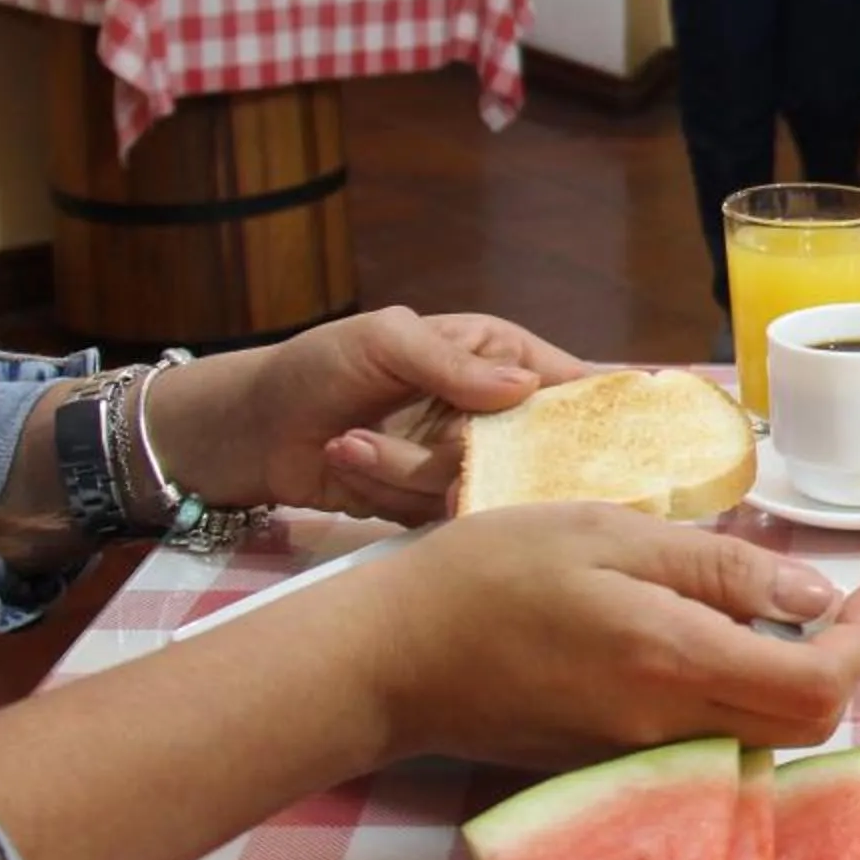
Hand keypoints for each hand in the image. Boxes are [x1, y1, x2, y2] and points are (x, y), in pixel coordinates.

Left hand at [149, 308, 591, 521]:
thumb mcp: (383, 341)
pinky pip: (439, 518)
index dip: (601, 411)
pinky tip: (350, 466)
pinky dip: (388, 496)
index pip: (573, 385)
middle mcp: (493, 414)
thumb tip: (524, 391)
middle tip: (434, 443)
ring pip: (478, 490)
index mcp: (498, 357)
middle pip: (534, 454)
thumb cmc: (317, 366)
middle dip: (469, 453)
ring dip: (404, 472)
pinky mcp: (431, 506)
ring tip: (350, 442)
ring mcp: (462, 464)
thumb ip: (452, 365)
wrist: (250, 431)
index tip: (610, 440)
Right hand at [331, 505, 859, 765]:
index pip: (817, 686)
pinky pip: (709, 744)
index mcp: (674, 663)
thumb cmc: (490, 574)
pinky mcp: (613, 767)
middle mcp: (668, 729)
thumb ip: (720, 569)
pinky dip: (737, 700)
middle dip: (840, 665)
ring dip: (792, 684)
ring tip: (770, 613)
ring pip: (761, 740)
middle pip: (804, 727)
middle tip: (834, 603)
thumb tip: (811, 595)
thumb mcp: (612, 535)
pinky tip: (710, 646)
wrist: (390, 656)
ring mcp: (640, 759)